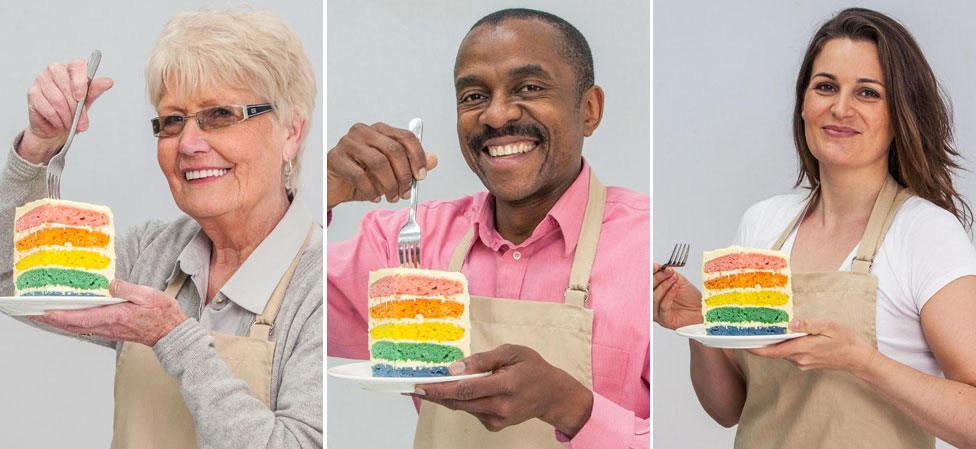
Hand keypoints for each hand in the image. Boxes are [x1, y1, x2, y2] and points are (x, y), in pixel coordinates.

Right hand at [19, 59, 113, 164]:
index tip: (82, 98)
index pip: (77, 66)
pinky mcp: (32, 93)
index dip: (80, 82)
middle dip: (76, 108)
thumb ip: (95, 90)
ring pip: (57, 99)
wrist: (56, 125)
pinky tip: (61, 124)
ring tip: (71, 125)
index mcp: (70, 68)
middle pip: (66, 86)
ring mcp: (41, 80)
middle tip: (81, 122)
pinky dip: (57, 120)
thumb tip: (108, 81)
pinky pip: (48, 109)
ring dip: (67, 116)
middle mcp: (54, 70)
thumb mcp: (87, 100)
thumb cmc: (72, 108)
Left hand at [31, 279, 185, 346]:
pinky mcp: (112, 330)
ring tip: (46, 314)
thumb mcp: (148, 295)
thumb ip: (127, 289)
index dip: (61, 315)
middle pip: (74, 326)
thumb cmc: (162, 314)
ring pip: (78, 328)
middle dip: (53, 320)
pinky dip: (72, 323)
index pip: (82, 318)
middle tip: (34, 313)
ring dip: (60, 322)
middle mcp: (109, 326)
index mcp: (115, 316)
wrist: (171, 333)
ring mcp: (109, 330)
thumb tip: (110, 284)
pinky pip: (86, 328)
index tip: (44, 312)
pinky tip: (69, 318)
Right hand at [326, 122, 437, 209]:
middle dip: (404, 175)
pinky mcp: (335, 158)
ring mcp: (348, 143)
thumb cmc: (361, 176)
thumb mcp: (391, 172)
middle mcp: (363, 131)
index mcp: (379, 130)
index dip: (417, 156)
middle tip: (406, 192)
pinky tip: (374, 197)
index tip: (421, 176)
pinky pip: (359, 175)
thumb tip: (434, 160)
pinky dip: (371, 190)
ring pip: (378, 162)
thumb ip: (411, 164)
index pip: (405, 137)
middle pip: (393, 150)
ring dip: (389, 184)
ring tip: (391, 196)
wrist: (333, 186)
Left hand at [416, 344, 592, 436]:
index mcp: (506, 385)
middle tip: (412, 386)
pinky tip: (461, 390)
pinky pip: (471, 411)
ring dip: (445, 396)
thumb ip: (482, 360)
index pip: (466, 389)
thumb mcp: (512, 352)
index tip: (419, 385)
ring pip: (462, 407)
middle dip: (434, 393)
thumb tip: (455, 368)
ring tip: (428, 386)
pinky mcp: (494, 426)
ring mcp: (497, 420)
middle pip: (459, 402)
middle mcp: (501, 407)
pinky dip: (462, 400)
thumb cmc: (533, 368)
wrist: (552, 395)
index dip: (439, 388)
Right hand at [653, 264, 702, 329]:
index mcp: (654, 292)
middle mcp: (652, 303)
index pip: (647, 282)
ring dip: (664, 286)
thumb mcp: (678, 281)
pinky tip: (675, 288)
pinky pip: (663, 307)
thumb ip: (668, 274)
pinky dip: (669, 295)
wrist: (701, 308)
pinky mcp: (664, 320)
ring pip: (653, 298)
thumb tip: (661, 267)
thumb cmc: (690, 296)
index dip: (649, 274)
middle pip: (648, 290)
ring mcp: (657, 313)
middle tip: (668, 271)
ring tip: (674, 279)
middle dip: (658, 278)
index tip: (656, 266)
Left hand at [748, 319, 878, 373]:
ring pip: (782, 353)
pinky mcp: (806, 363)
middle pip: (774, 352)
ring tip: (761, 332)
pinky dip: (782, 347)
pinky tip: (781, 337)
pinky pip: (790, 355)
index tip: (742, 344)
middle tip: (747, 332)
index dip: (756, 349)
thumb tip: (790, 324)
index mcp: (803, 349)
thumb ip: (808, 325)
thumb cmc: (846, 340)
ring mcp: (803, 362)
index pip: (773, 352)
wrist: (858, 358)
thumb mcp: (829, 326)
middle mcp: (800, 359)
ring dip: (772, 345)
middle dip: (761, 344)